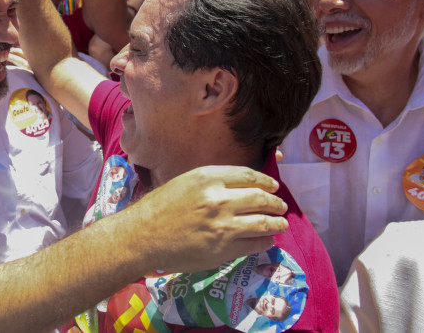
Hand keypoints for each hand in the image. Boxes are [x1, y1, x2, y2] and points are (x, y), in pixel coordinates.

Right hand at [134, 165, 287, 273]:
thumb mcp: (185, 182)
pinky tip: (267, 240)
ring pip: (264, 222)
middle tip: (280, 206)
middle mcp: (218, 199)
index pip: (249, 175)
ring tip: (281, 224)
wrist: (142, 236)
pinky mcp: (223, 249)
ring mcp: (223, 225)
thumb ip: (213, 182)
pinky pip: (255, 244)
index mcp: (208, 177)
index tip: (273, 186)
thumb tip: (242, 184)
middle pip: (261, 198)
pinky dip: (265, 241)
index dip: (266, 181)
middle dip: (276, 202)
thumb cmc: (160, 207)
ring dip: (277, 223)